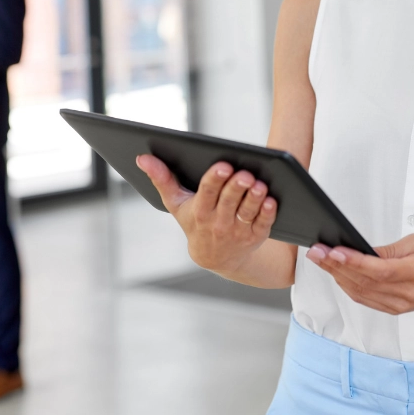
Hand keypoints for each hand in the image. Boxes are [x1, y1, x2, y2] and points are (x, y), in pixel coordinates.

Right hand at [136, 154, 277, 272]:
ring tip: (259, 185)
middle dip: (236, 187)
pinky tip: (271, 200)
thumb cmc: (194, 221)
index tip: (223, 166)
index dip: (215, 179)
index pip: (207, 192)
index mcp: (199, 211)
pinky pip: (263, 224)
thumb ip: (161, 179)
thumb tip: (142, 157)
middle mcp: (219, 222)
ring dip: (254, 199)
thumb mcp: (175, 204)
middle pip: (229, 202)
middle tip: (245, 173)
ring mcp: (238, 231)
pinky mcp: (255, 236)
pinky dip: (267, 213)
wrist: (215, 257)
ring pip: (247, 212)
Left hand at [306, 234, 413, 314]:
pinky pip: (365, 300)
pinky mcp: (394, 309)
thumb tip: (361, 251)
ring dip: (337, 276)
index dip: (353, 262)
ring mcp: (399, 305)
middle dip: (336, 266)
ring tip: (320, 259)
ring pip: (360, 293)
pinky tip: (336, 273)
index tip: (333, 250)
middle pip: (363, 282)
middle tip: (316, 251)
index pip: (378, 270)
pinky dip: (348, 287)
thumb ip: (389, 250)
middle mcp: (406, 294)